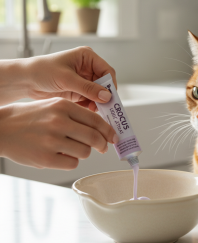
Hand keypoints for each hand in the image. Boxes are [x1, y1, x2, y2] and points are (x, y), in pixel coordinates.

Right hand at [0, 98, 117, 169]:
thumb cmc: (30, 117)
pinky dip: (70, 161)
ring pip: (85, 152)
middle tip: (102, 147)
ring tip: (71, 148)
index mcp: (63, 106)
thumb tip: (101, 129)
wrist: (1, 128)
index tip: (114, 137)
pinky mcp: (45, 158)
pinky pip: (72, 163)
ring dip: (83, 152)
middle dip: (101, 145)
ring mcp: (52, 141)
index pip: (96, 120)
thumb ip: (76, 115)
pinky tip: (60, 155)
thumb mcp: (53, 105)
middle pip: (94, 138)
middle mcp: (59, 122)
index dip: (108, 131)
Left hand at [26, 46, 116, 111]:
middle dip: (104, 96)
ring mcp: (84, 80)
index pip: (107, 71)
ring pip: (99, 93)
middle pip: (105, 83)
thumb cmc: (41, 71)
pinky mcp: (79, 90)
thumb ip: (88, 88)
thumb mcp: (66, 79)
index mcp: (87, 57)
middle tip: (104, 107)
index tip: (110, 98)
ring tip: (92, 109)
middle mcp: (87, 67)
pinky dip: (91, 105)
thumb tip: (106, 96)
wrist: (25, 80)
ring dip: (98, 102)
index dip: (110, 85)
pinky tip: (86, 109)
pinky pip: (91, 99)